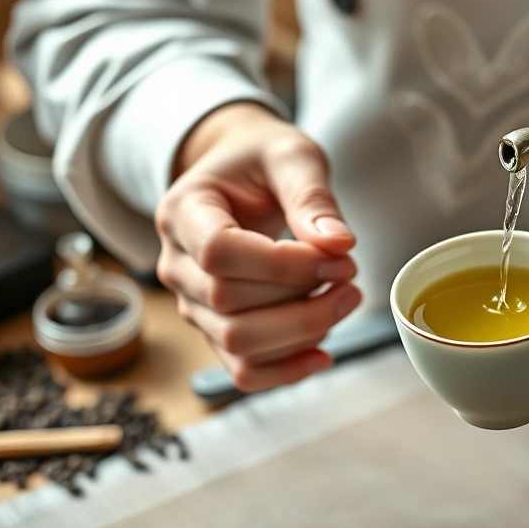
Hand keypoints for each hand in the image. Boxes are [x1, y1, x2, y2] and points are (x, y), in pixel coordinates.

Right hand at [155, 102, 361, 391]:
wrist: (241, 176)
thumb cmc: (262, 160)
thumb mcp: (291, 156)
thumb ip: (312, 196)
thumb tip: (338, 245)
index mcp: (183, 210)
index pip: (219, 251)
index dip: (284, 264)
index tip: (339, 256)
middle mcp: (176, 263)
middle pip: (229, 304)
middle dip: (304, 298)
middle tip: (351, 275)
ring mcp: (192, 302)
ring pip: (238, 344)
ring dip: (303, 332)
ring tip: (345, 300)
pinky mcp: (215, 330)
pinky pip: (242, 370)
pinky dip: (286, 370)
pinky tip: (324, 354)